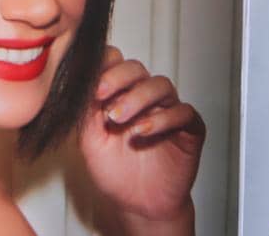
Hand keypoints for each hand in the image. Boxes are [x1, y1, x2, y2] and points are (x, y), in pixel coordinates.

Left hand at [78, 47, 204, 234]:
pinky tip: (142, 131)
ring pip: (160, 85)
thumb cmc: (114, 171)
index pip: (115, 63)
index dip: (103, 65)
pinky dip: (163, 118)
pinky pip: (183, 112)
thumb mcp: (90, 141)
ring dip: (138, 98)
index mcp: (120, 93)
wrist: (137, 206)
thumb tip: (79, 85)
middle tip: (101, 95)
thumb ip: (85, 113)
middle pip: (136, 69)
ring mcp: (168, 110)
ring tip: (118, 118)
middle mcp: (145, 97)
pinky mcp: (189, 129)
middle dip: (117, 78)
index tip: (89, 81)